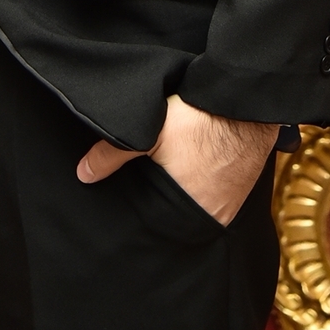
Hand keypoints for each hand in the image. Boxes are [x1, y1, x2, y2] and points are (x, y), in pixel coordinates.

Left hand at [76, 94, 278, 226]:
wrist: (246, 101)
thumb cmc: (199, 116)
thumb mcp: (150, 131)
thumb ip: (114, 153)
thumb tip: (84, 173)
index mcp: (187, 210)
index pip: (158, 228)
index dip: (143, 218)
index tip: (130, 212)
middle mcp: (212, 216)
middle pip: (177, 220)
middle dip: (162, 210)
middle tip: (148, 194)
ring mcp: (230, 203)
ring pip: (197, 209)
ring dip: (185, 198)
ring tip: (170, 181)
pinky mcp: (242, 187)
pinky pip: (216, 196)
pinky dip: (203, 186)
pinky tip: (195, 171)